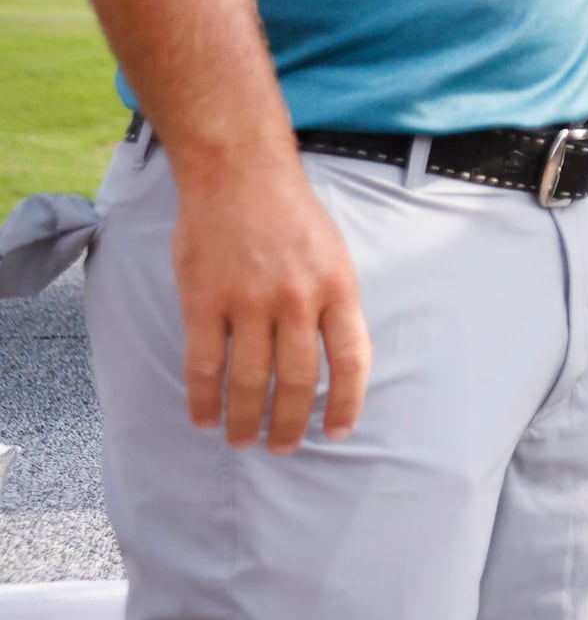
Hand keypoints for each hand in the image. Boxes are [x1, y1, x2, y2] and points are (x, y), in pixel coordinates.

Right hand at [169, 151, 369, 451]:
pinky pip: (204, 364)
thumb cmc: (290, 213)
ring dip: (246, 419)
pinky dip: (203, 398)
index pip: (350, 360)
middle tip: (283, 448)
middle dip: (291, 423)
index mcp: (337, 287)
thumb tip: (334, 357)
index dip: (346, 403)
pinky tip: (204, 417)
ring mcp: (249, 301)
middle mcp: (297, 299)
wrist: (239, 172)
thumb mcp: (333, 253)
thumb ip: (332, 302)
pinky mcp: (205, 300)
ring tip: (242, 440)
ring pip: (251, 380)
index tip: (337, 432)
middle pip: (299, 380)